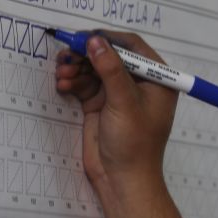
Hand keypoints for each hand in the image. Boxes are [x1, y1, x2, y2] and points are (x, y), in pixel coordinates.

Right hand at [55, 31, 177, 198]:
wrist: (121, 181)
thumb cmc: (134, 144)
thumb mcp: (124, 102)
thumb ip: (110, 69)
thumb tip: (95, 40)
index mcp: (156, 78)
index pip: (132, 46)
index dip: (107, 39)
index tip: (85, 37)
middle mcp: (137, 82)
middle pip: (108, 56)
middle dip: (86, 54)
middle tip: (66, 54)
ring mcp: (117, 93)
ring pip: (93, 69)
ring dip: (76, 68)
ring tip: (62, 73)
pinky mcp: (100, 104)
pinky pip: (84, 84)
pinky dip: (73, 81)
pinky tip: (62, 84)